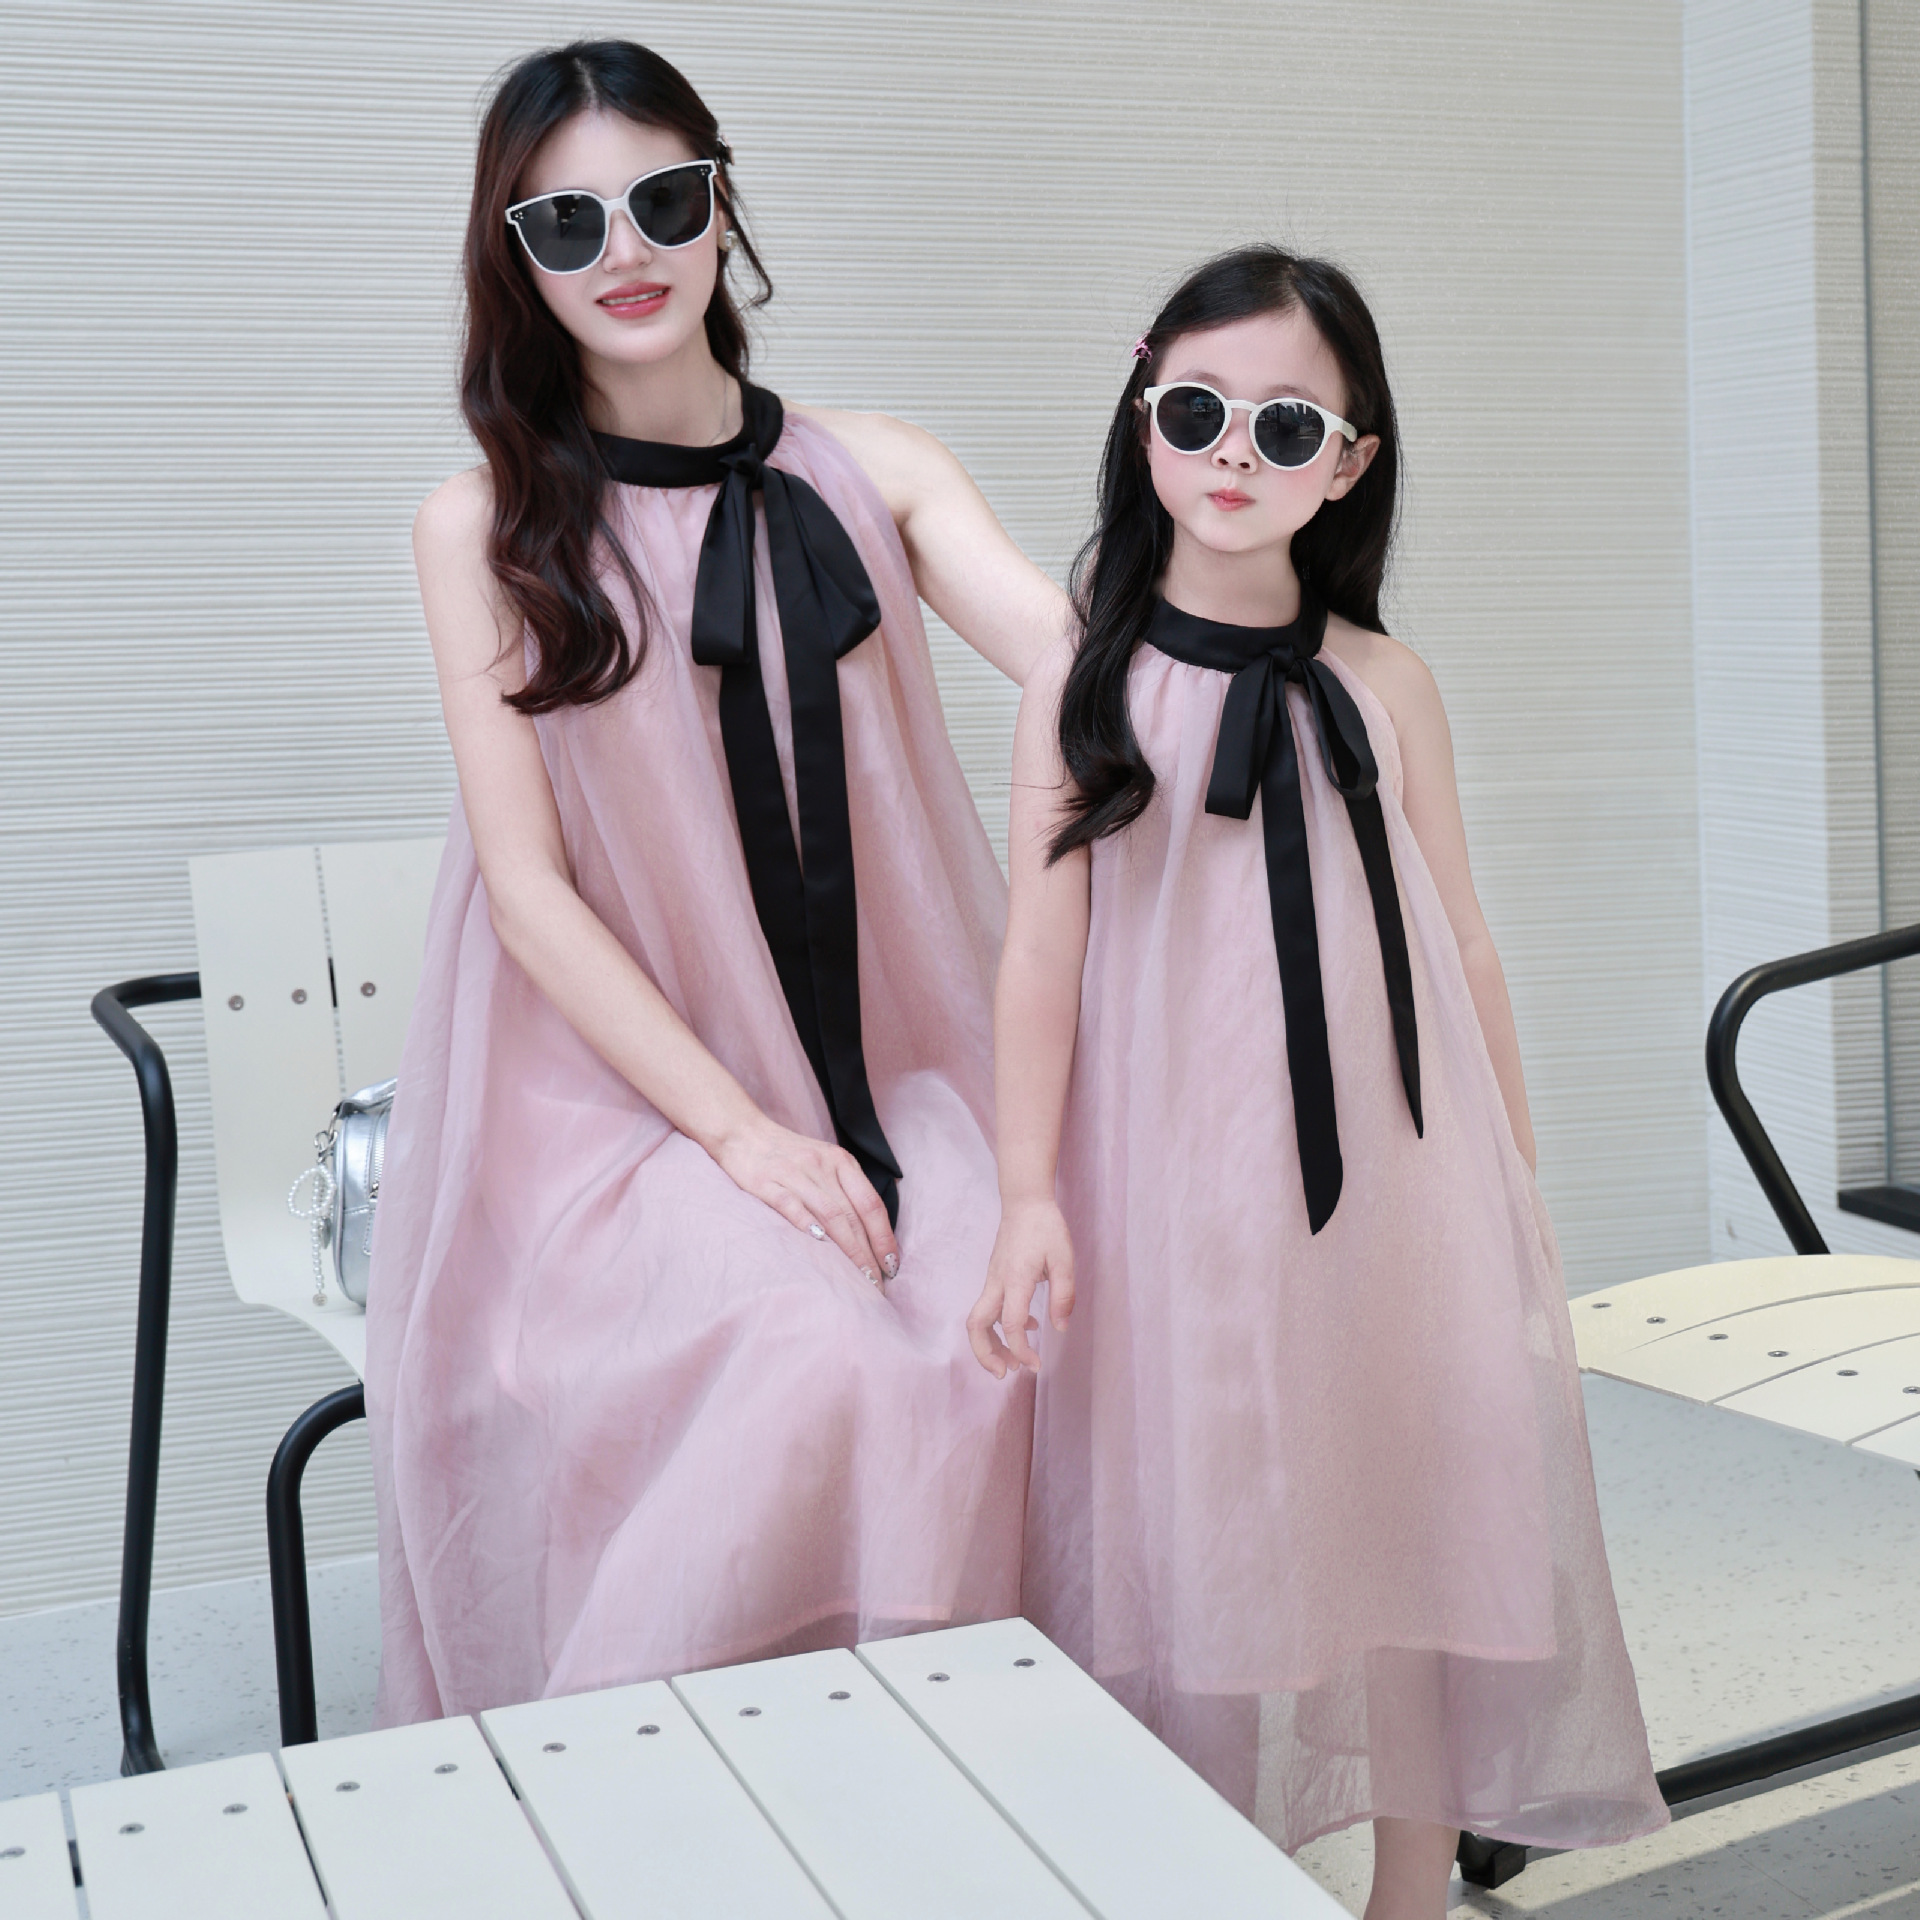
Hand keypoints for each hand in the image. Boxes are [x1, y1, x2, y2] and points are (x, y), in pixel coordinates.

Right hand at [712, 1115, 898, 1286]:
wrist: (743, 1133)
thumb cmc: (789, 1154)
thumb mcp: (825, 1161)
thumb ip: (846, 1189)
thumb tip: (871, 1234)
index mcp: (841, 1161)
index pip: (871, 1204)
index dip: (884, 1237)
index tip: (892, 1265)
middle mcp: (822, 1166)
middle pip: (852, 1216)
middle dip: (868, 1254)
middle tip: (876, 1285)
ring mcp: (794, 1174)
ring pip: (829, 1215)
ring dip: (846, 1251)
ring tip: (856, 1279)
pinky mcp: (766, 1183)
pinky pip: (791, 1206)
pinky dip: (807, 1227)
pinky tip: (820, 1247)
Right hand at [967, 1197, 1074, 1377]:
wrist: (1025, 1202)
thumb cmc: (1046, 1228)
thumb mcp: (1064, 1259)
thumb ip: (1063, 1295)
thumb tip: (1060, 1328)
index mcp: (1016, 1279)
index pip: (1011, 1324)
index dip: (1021, 1351)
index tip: (1035, 1366)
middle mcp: (998, 1282)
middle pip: (976, 1325)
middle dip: (985, 1354)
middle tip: (1004, 1373)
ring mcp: (992, 1280)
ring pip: (978, 1319)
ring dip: (990, 1344)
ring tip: (1013, 1362)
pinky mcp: (994, 1278)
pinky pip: (989, 1308)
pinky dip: (999, 1326)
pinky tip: (1026, 1327)